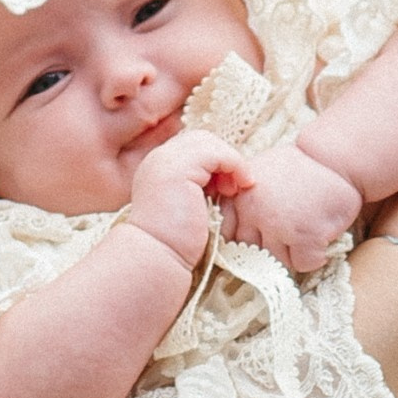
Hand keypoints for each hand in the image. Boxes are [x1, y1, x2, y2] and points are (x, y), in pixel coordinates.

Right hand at [124, 128, 242, 269]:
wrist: (158, 257)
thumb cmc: (174, 243)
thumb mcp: (186, 207)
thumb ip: (197, 189)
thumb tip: (223, 179)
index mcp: (158, 168)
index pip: (192, 148)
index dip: (214, 161)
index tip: (227, 187)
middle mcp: (158, 159)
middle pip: (200, 140)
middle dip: (223, 158)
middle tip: (234, 186)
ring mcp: (165, 161)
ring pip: (208, 142)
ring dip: (231, 161)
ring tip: (237, 187)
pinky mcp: (178, 169)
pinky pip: (215, 153)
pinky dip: (234, 164)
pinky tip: (239, 185)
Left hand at [220, 140, 363, 272]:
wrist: (335, 158)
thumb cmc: (299, 168)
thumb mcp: (259, 174)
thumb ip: (243, 200)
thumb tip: (235, 232)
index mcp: (238, 196)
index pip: (227, 234)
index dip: (246, 238)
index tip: (261, 234)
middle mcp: (253, 211)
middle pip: (251, 253)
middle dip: (269, 247)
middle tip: (289, 234)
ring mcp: (278, 225)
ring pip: (277, 261)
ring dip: (293, 253)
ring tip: (307, 231)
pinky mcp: (304, 236)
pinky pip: (303, 264)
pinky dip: (314, 256)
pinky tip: (320, 237)